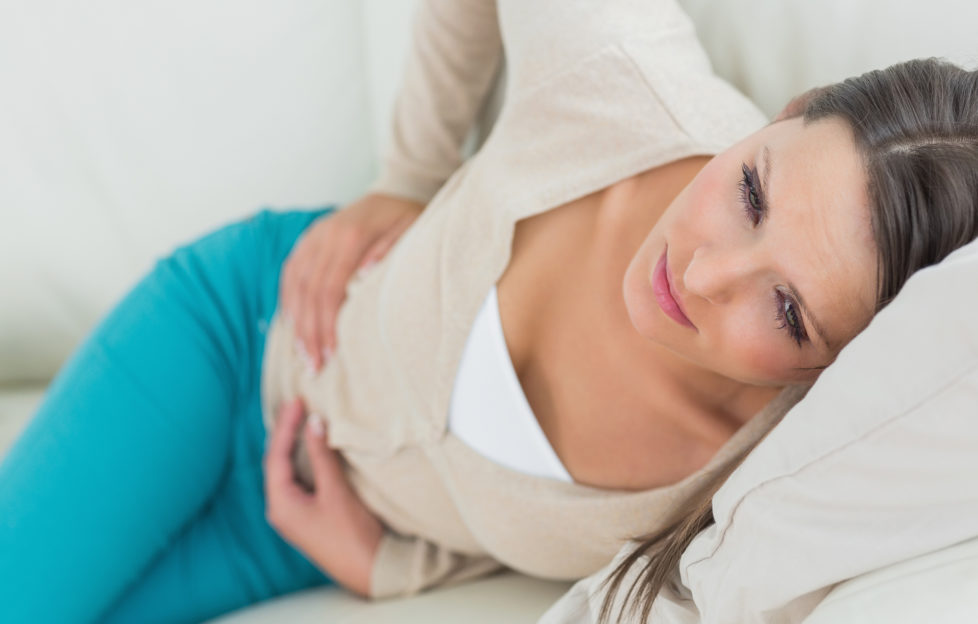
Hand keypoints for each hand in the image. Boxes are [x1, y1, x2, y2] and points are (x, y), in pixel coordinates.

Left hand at [263, 398, 383, 596]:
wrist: (369, 570)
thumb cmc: (351, 534)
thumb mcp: (336, 491)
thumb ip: (322, 456)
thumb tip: (314, 422)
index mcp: (281, 504)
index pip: (276, 456)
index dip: (285, 426)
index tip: (296, 401)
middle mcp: (282, 508)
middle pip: (277, 462)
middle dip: (285, 432)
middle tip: (296, 403)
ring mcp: (294, 513)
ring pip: (288, 470)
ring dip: (294, 444)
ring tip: (301, 417)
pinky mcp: (308, 514)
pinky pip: (300, 478)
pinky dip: (305, 458)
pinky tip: (312, 445)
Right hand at [280, 193, 424, 371]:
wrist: (395, 191)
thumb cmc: (408, 218)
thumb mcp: (411, 231)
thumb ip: (389, 251)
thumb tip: (366, 276)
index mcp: (350, 236)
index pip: (330, 289)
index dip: (327, 324)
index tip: (331, 353)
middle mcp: (325, 234)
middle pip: (309, 291)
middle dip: (309, 332)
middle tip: (314, 365)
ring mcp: (313, 236)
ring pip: (295, 284)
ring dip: (296, 322)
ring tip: (303, 354)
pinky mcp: (308, 239)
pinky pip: (291, 271)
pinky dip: (289, 299)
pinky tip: (292, 324)